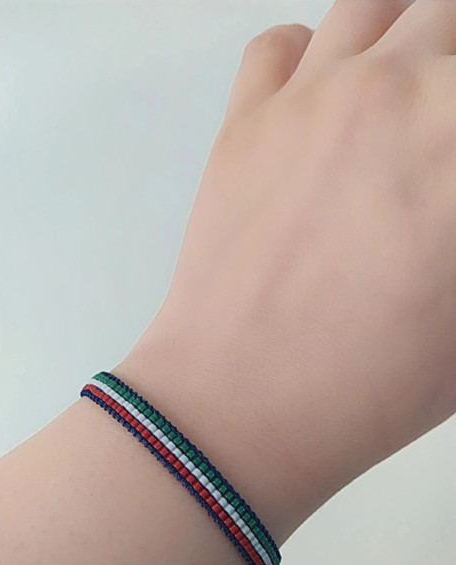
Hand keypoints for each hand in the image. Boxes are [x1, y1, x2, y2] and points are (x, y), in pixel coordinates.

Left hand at [122, 1, 455, 541]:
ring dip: (409, 36)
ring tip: (412, 87)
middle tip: (440, 134)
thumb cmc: (366, 389)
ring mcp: (315, 101)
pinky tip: (327, 102)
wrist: (242, 411)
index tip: (449, 183)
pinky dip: (313, 56)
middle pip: (452, 25)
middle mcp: (400, 98)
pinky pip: (284, 42)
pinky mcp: (247, 121)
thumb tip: (449, 192)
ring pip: (382, 5)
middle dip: (454, 79)